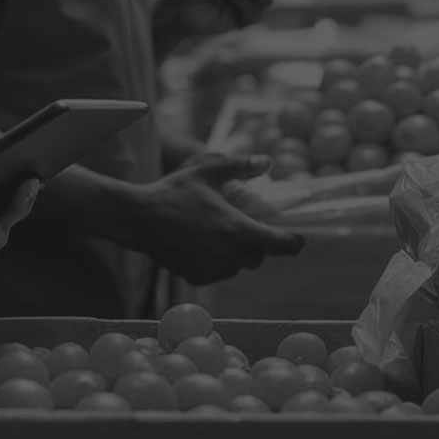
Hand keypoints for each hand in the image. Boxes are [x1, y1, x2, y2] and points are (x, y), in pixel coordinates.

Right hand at [121, 153, 303, 285]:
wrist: (139, 218)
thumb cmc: (173, 191)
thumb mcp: (207, 171)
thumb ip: (239, 166)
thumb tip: (268, 161)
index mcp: (235, 228)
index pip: (278, 244)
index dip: (294, 243)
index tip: (300, 239)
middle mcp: (227, 253)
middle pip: (258, 257)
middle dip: (259, 245)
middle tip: (248, 228)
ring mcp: (212, 268)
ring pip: (238, 267)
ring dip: (238, 254)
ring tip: (223, 234)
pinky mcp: (197, 277)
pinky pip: (218, 273)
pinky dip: (219, 263)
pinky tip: (205, 245)